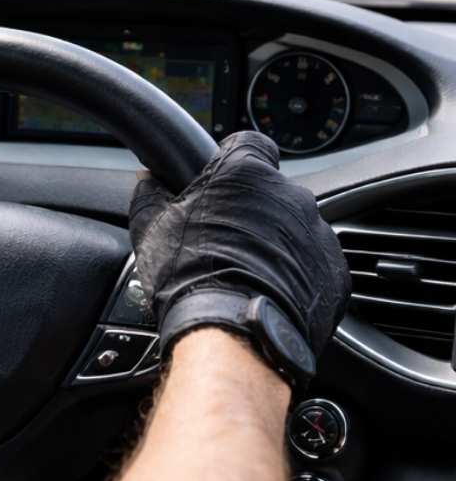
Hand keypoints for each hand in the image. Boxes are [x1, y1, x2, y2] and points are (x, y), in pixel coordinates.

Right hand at [129, 131, 349, 370]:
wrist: (234, 336)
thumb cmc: (191, 277)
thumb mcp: (152, 230)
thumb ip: (150, 195)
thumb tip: (146, 181)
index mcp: (247, 174)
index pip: (250, 144)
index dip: (234, 162)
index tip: (222, 184)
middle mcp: (290, 196)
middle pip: (273, 192)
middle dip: (254, 211)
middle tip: (227, 241)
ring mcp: (318, 234)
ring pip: (296, 230)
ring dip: (277, 245)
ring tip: (249, 276)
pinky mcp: (335, 273)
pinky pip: (315, 266)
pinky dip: (298, 277)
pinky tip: (271, 296)